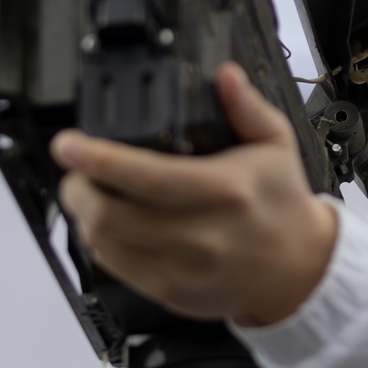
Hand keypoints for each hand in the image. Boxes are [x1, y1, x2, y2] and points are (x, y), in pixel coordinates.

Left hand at [50, 64, 338, 325]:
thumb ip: (246, 107)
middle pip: (113, 215)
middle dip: (78, 187)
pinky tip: (106, 222)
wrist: (298, 270)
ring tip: (86, 192)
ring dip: (83, 214)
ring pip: (106, 243)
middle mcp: (204, 234)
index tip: (69, 143)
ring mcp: (185, 268)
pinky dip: (100, 241)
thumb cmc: (282, 205)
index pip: (149, 178)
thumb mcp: (276, 145)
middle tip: (74, 168)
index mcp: (227, 191)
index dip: (99, 160)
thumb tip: (224, 75)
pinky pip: (116, 267)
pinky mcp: (172, 292)